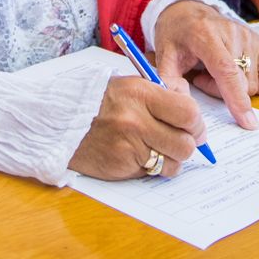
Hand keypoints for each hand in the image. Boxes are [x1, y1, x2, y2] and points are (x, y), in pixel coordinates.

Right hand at [69, 75, 204, 179]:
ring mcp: (128, 147)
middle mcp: (135, 120)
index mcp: (140, 94)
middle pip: (185, 144)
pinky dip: (152, 167)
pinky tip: (139, 154)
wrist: (62, 120)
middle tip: (181, 139)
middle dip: (187, 143)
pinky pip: (153, 173)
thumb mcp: (130, 85)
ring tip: (157, 147)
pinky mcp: (121, 167)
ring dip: (171, 158)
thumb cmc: (100, 100)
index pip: (188, 113)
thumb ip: (162, 94)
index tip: (194, 126)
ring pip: (173, 163)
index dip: (196, 123)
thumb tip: (191, 109)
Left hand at [153, 0, 258, 129]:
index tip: (246, 122)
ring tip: (214, 72)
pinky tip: (236, 74)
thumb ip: (169, 81)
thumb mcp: (163, 56)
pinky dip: (254, 83)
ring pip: (253, 84)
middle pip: (241, 83)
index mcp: (206, 35)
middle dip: (221, 92)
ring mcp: (250, 36)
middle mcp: (233, 33)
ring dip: (235, 88)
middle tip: (202, 78)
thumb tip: (182, 103)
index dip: (236, 98)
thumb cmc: (176, 36)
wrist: (188, 12)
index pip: (227, 70)